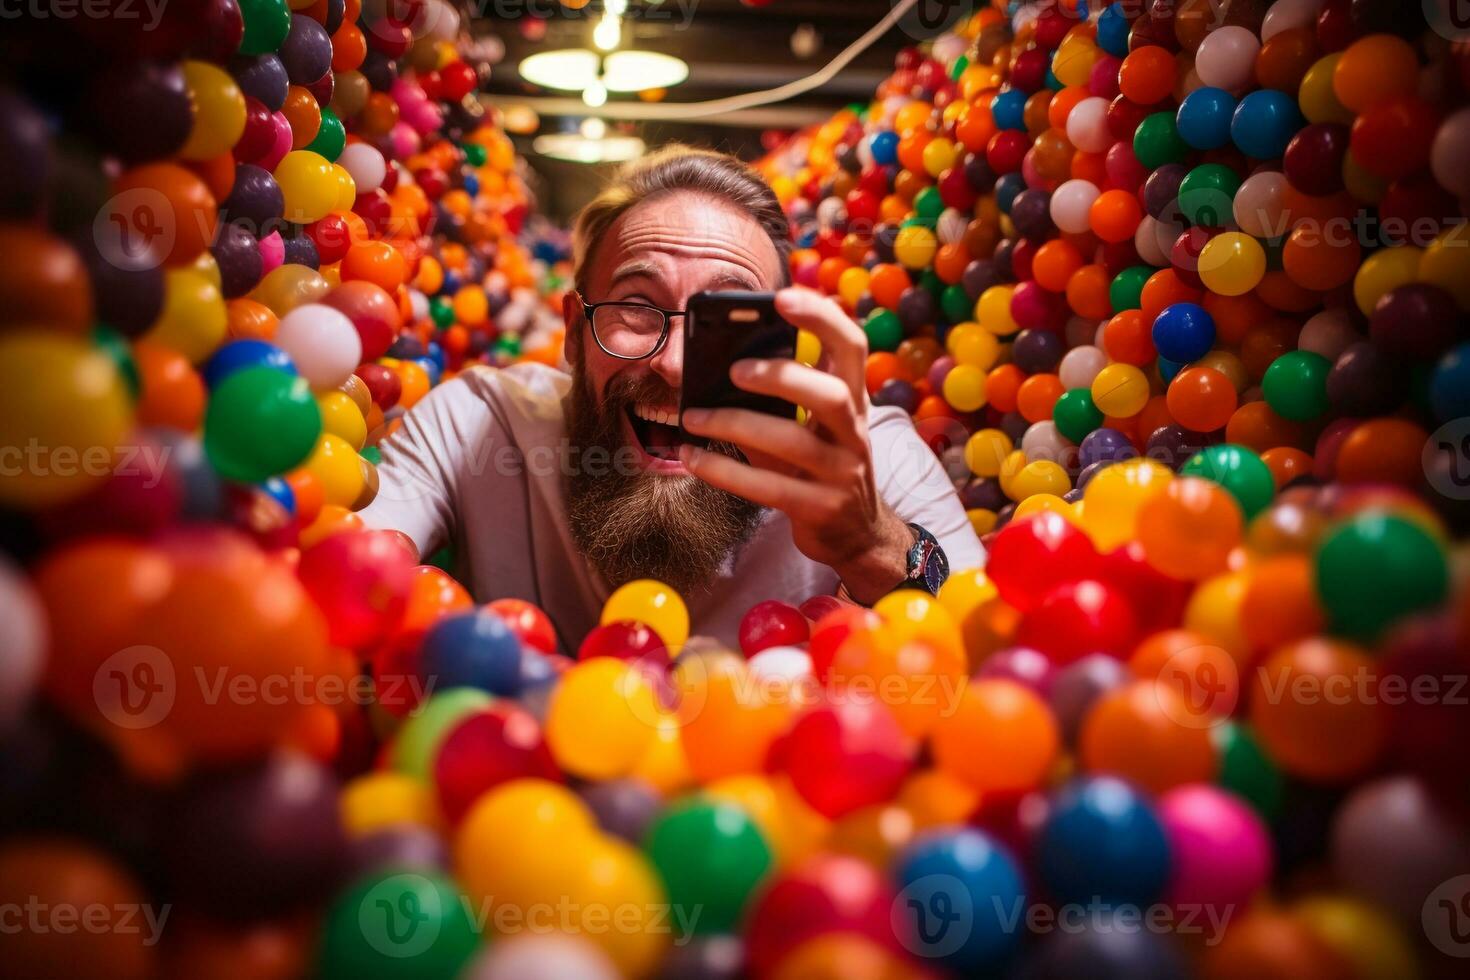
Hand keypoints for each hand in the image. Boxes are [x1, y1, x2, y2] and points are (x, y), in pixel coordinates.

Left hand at [679, 287, 912, 603]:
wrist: (857, 535)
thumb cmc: (822, 467)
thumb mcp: (814, 427)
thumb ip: (781, 400)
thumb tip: (718, 369)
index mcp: (854, 401)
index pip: (852, 347)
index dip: (822, 317)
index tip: (781, 297)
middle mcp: (855, 433)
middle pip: (830, 394)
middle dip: (781, 376)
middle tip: (733, 370)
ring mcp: (842, 474)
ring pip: (793, 443)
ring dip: (735, 425)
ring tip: (692, 417)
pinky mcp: (820, 509)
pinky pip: (768, 488)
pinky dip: (725, 471)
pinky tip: (693, 457)